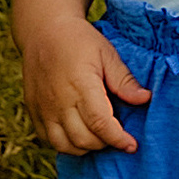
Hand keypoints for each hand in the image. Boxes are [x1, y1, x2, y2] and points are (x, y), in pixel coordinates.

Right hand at [19, 21, 148, 156]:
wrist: (43, 30)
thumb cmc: (79, 40)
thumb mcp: (107, 53)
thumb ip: (124, 80)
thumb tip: (145, 99)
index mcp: (81, 84)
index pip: (100, 123)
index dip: (118, 139)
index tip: (132, 145)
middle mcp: (59, 100)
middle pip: (83, 139)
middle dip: (105, 144)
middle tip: (116, 135)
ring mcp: (43, 107)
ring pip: (64, 145)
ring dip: (85, 148)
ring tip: (98, 137)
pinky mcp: (33, 110)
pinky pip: (47, 140)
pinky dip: (65, 144)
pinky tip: (77, 134)